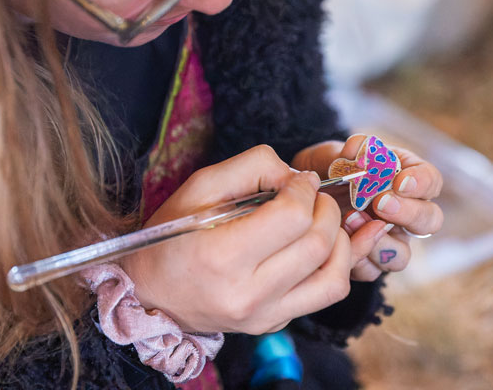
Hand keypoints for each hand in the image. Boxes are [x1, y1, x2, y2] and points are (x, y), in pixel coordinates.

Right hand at [119, 145, 386, 334]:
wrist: (151, 293)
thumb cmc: (171, 236)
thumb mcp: (199, 187)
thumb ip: (250, 168)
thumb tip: (295, 175)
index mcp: (222, 256)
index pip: (291, 218)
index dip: (304, 189)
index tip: (299, 180)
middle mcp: (247, 294)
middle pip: (317, 245)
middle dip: (326, 210)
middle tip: (314, 196)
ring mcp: (263, 316)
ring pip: (334, 279)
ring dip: (342, 242)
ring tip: (324, 221)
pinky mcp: (273, 324)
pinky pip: (324, 297)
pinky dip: (336, 266)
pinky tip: (330, 246)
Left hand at [292, 134, 443, 280]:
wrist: (306, 193)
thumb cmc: (329, 168)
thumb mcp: (336, 153)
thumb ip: (349, 150)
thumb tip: (357, 148)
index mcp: (406, 179)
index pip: (431, 180)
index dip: (421, 183)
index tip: (401, 181)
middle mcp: (406, 213)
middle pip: (429, 221)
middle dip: (408, 213)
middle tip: (381, 203)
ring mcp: (390, 240)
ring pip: (402, 255)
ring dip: (379, 241)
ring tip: (352, 219)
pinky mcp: (368, 262)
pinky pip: (372, 271)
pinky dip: (358, 258)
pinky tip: (341, 240)